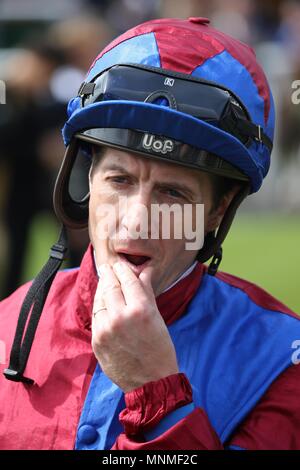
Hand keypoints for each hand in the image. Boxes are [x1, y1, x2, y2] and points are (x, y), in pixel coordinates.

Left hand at [91, 262, 178, 391]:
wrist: (151, 384)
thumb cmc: (160, 350)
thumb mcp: (157, 318)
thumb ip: (146, 292)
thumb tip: (143, 271)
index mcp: (141, 310)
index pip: (128, 279)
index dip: (123, 269)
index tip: (121, 263)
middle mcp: (121, 317)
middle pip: (110, 285)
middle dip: (110, 273)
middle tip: (109, 266)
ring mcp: (106, 329)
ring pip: (100, 299)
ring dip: (102, 288)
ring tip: (105, 280)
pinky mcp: (97, 340)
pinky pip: (96, 316)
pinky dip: (99, 306)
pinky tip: (103, 301)